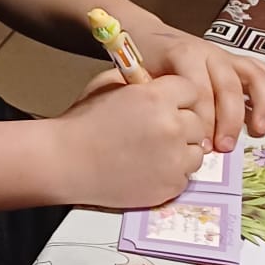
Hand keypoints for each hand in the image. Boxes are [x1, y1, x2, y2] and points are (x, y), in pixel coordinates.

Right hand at [50, 73, 206, 208]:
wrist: (66, 162)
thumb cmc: (82, 124)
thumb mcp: (107, 86)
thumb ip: (138, 80)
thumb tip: (156, 79)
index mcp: (156, 97)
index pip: (191, 90)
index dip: (179, 97)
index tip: (169, 104)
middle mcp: (171, 126)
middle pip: (197, 121)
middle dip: (181, 124)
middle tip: (157, 129)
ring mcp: (173, 159)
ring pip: (196, 150)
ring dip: (181, 149)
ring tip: (153, 150)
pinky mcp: (171, 185)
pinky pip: (186, 175)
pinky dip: (172, 172)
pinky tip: (149, 166)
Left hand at [138, 28, 264, 152]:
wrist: (145, 35)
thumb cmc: (142, 62)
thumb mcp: (141, 78)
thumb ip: (155, 98)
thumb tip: (167, 130)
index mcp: (184, 54)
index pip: (201, 90)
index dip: (202, 120)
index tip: (200, 145)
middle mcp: (208, 52)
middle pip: (228, 86)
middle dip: (229, 120)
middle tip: (222, 148)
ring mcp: (224, 55)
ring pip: (253, 76)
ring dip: (259, 106)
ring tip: (257, 132)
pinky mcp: (235, 61)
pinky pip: (260, 72)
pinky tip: (261, 118)